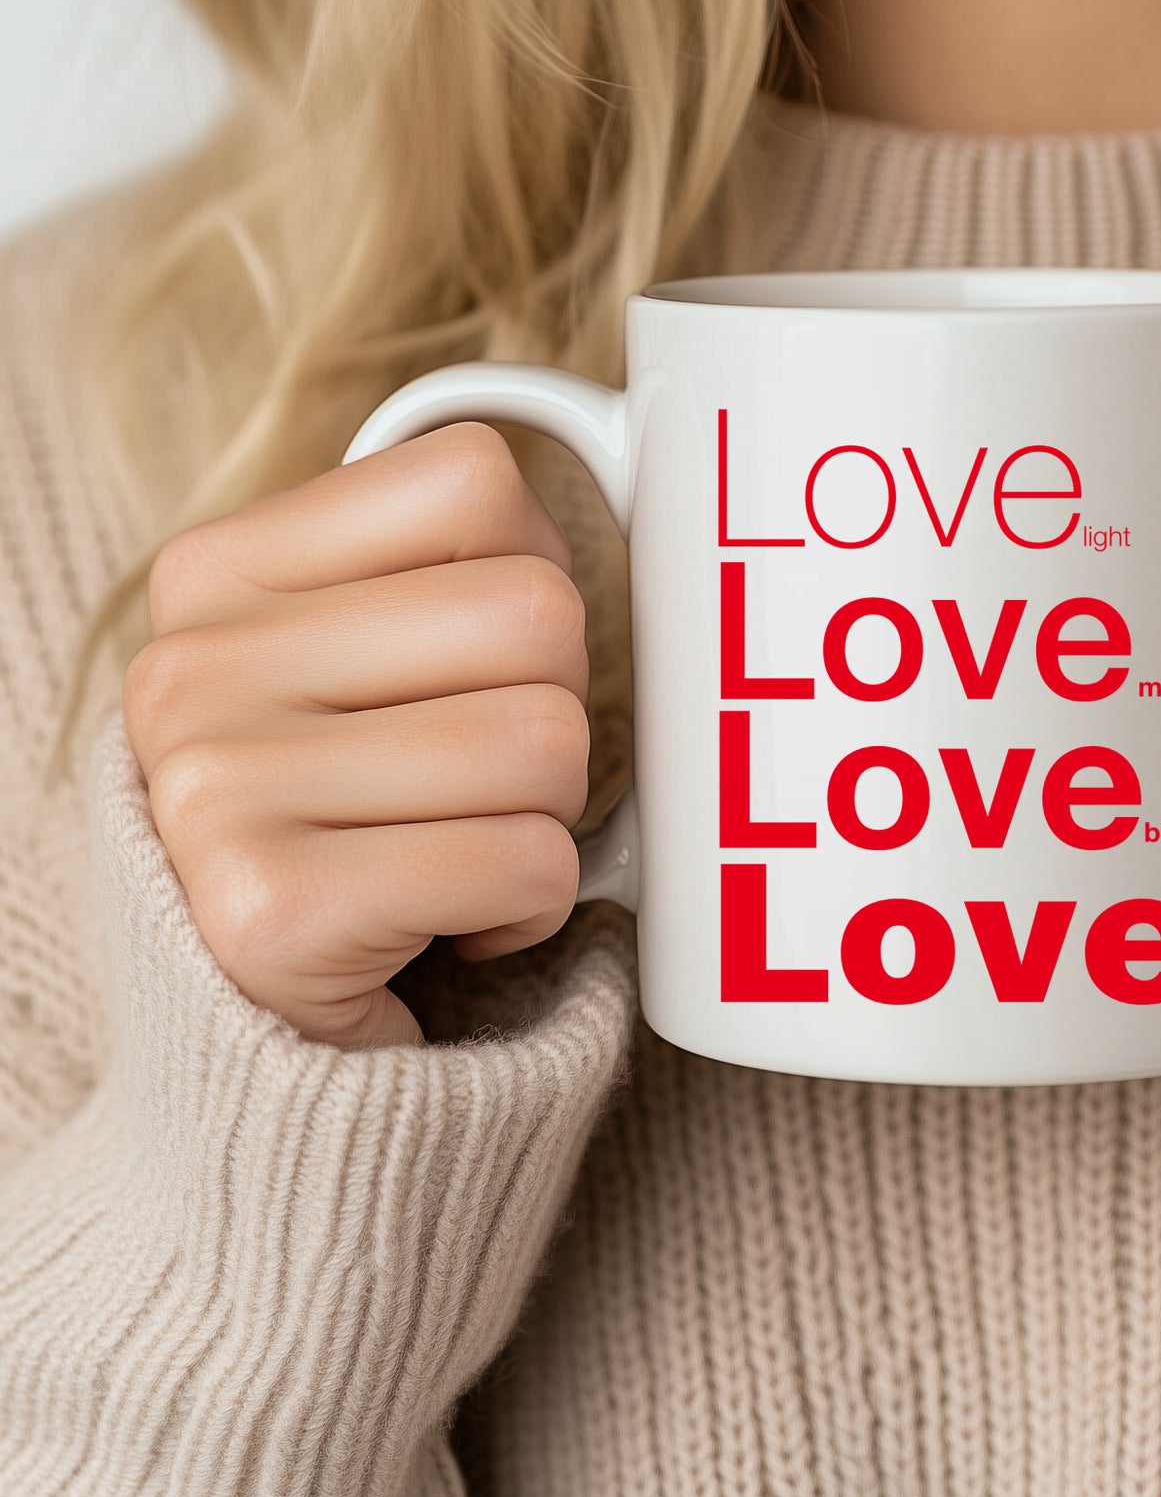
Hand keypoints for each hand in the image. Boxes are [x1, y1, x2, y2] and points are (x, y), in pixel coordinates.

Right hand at [123, 424, 591, 1047]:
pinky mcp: (272, 913)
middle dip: (557, 707)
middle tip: (481, 776)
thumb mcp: (364, 659)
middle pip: (538, 612)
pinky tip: (453, 918)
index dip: (532, 571)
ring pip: (550, 740)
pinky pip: (529, 861)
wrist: (265, 1037)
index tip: (478, 658)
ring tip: (459, 847)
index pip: (475, 481)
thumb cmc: (359, 816)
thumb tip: (629, 458)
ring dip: (547, 816)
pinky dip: (533, 905)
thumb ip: (455, 561)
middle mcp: (196, 669)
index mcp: (220, 573)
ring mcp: (218, 790)